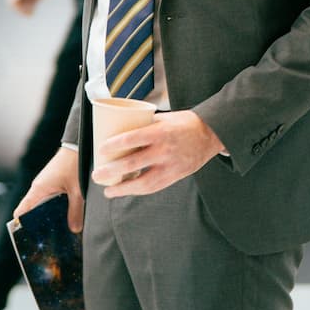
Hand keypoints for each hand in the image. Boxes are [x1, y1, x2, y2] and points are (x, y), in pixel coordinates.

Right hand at [15, 146, 84, 232]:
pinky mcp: (53, 184)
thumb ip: (76, 211)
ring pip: (42, 206)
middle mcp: (39, 188)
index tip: (27, 239)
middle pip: (32, 212)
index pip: (21, 211)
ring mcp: (45, 186)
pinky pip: (50, 200)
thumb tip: (75, 230)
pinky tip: (65, 218)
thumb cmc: (74, 163)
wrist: (78, 144)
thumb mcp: (77, 190)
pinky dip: (55, 210)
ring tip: (58, 234)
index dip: (21, 225)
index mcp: (38, 189)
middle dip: (38, 226)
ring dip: (48, 218)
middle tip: (47, 242)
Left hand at [96, 110, 226, 197]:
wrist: (212, 134)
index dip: (113, 145)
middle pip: (132, 163)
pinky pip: (155, 187)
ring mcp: (171, 166)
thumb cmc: (185, 123)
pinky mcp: (176, 176)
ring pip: (143, 182)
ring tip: (108, 191)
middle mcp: (164, 150)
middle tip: (97, 174)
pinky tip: (128, 191)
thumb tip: (121, 128)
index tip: (101, 149)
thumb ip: (145, 124)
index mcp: (160, 132)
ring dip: (123, 188)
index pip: (131, 139)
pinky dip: (139, 190)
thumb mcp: (165, 118)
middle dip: (111, 170)